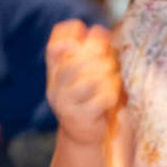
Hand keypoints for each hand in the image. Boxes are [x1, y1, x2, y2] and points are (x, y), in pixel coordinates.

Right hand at [46, 20, 122, 145]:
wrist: (83, 136)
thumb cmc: (87, 97)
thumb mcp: (85, 71)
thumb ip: (91, 49)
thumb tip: (99, 30)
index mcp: (54, 73)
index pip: (53, 50)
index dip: (68, 38)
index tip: (84, 37)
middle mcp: (56, 89)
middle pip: (71, 66)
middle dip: (95, 56)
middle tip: (107, 58)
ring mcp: (67, 106)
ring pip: (89, 82)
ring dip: (107, 74)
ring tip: (113, 75)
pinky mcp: (82, 119)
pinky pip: (102, 98)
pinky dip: (112, 91)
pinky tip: (113, 93)